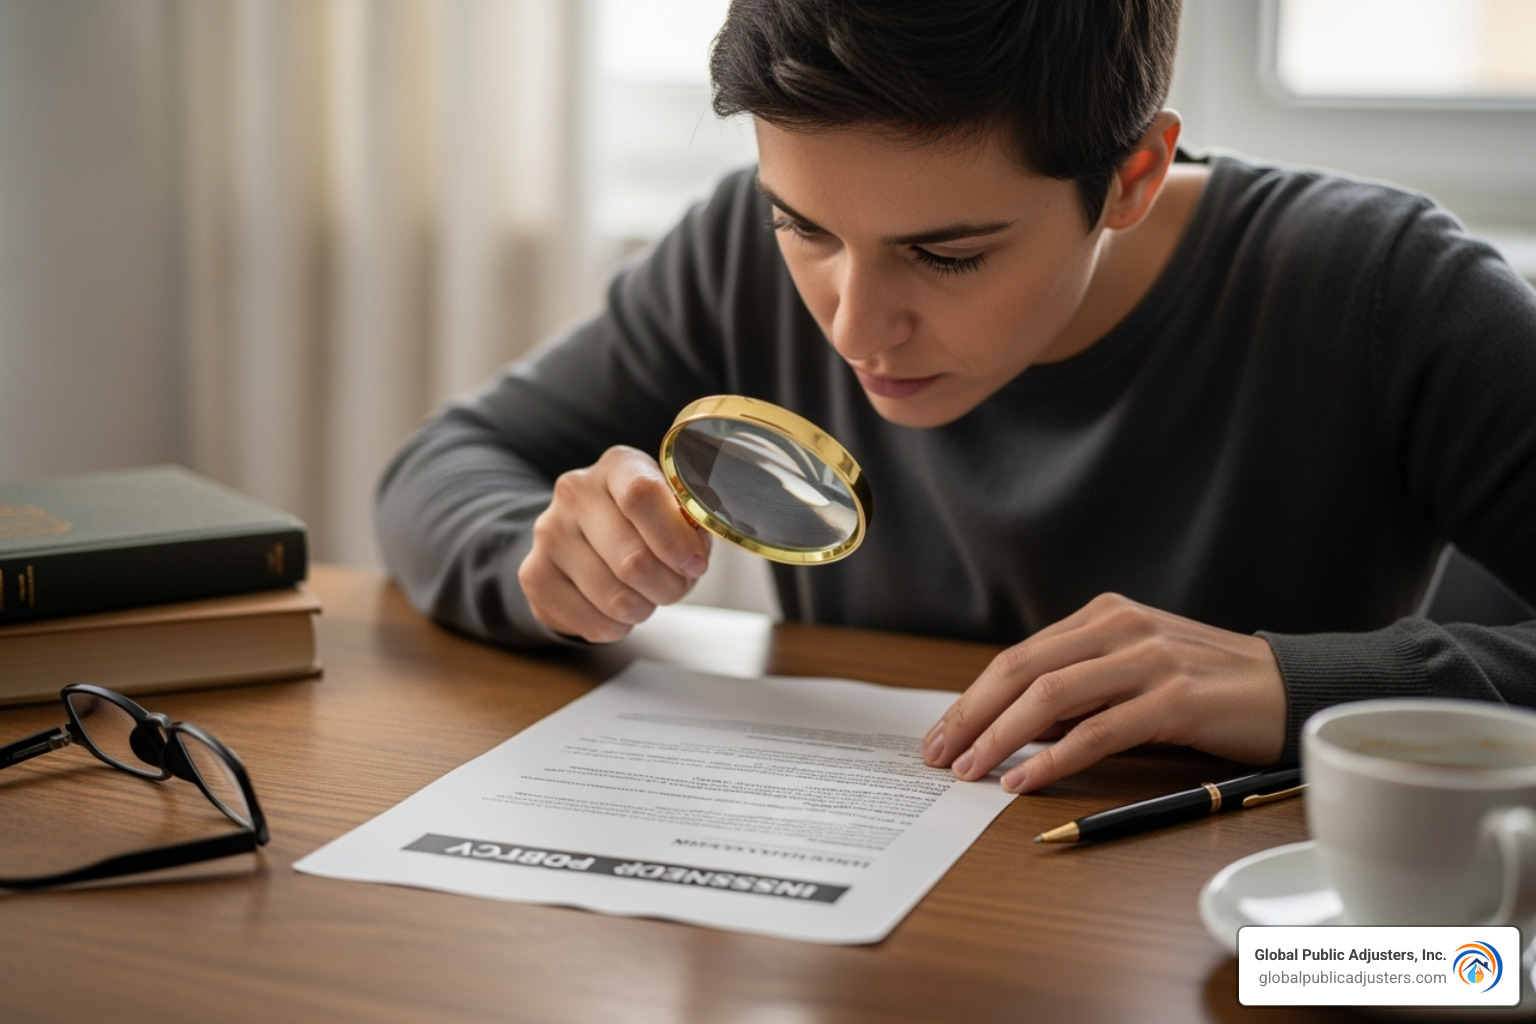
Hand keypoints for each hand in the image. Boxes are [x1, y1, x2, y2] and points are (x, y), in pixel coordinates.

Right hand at [518, 446, 710, 641]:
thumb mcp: (674, 511)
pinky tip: (616, 610)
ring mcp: (549, 532)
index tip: (694, 564)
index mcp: (618, 465)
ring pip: (615, 598)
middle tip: (675, 587)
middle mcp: (575, 492)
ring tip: (644, 596)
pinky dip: (617, 627)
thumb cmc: (644, 525)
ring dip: (643, 609)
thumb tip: (692, 558)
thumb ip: (690, 528)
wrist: (583, 538)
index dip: (675, 540)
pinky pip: (593, 623)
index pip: (642, 495)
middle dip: (669, 587)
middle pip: (632, 559)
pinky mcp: (533, 575)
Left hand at [921, 593, 1286, 792]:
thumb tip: (1013, 726)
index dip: (972, 698)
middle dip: (971, 716)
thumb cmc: (1208, 687)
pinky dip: (1053, 759)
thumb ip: (1081, 687)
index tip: (941, 734)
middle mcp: (1121, 628)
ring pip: (1051, 697)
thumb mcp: (1136, 670)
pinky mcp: (1176, 700)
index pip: (1019, 657)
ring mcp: (1149, 660)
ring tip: (971, 771)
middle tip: (939, 755)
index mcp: (1104, 615)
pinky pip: (1098, 731)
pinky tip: (1025, 781)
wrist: (1291, 689)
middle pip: (1022, 670)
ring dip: (1000, 739)